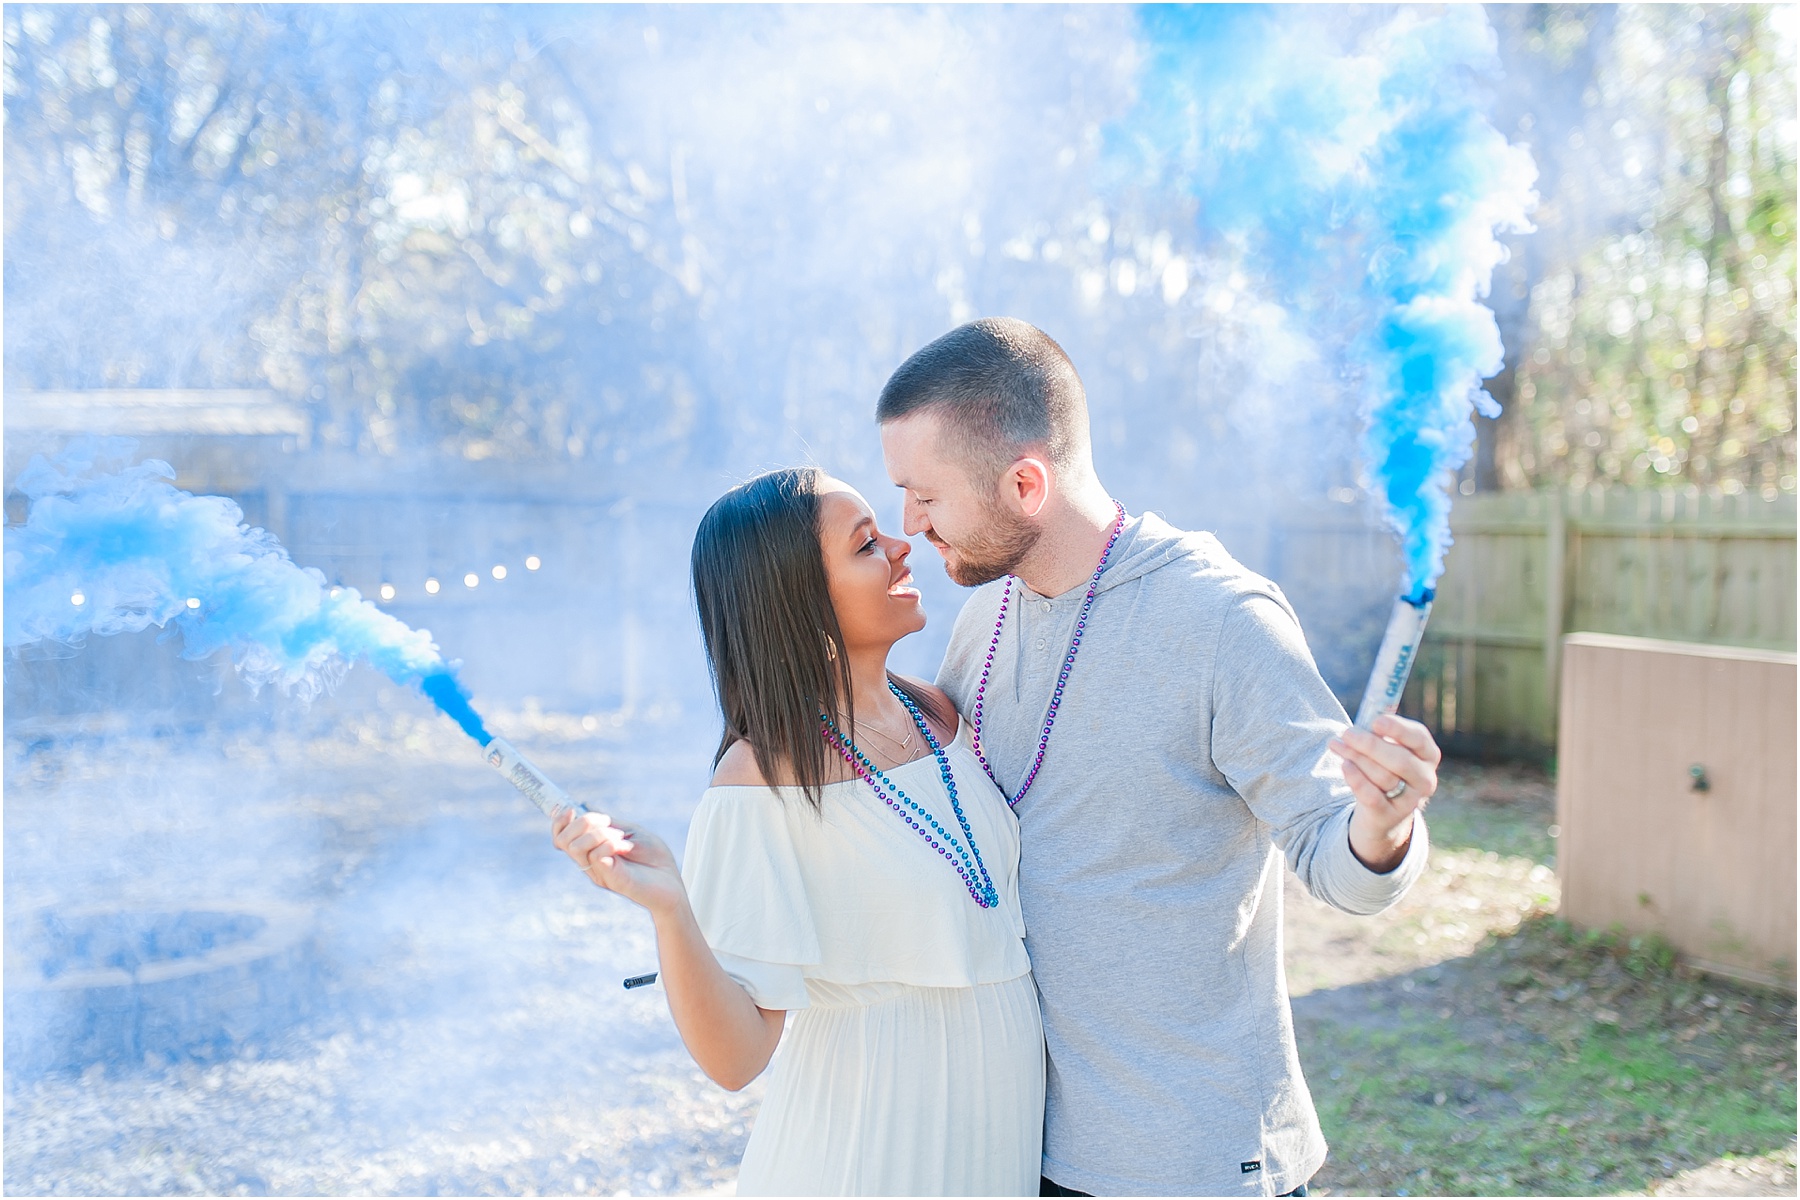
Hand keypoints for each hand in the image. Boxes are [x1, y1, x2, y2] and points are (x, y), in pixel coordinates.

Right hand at [551, 807, 685, 916]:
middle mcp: (590, 862)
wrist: (672, 882)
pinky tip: (624, 845)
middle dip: (581, 823)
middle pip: (563, 841)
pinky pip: (597, 857)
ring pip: (577, 847)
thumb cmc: (653, 858)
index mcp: (591, 850)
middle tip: (606, 823)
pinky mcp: (611, 880)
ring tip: (620, 837)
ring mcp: (599, 872)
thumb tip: (585, 805)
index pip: (560, 837)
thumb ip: (607, 822)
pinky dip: (609, 844)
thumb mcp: (629, 831)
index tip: (571, 810)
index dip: (559, 822)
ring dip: (598, 833)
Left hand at [1328, 713, 1440, 872]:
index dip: (1398, 729)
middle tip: (1347, 733)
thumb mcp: (1386, 749)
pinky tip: (1345, 766)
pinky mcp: (1390, 816)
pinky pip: (1373, 797)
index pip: (1419, 738)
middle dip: (1371, 745)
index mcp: (1428, 755)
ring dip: (1356, 758)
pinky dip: (1357, 779)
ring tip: (1336, 745)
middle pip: (1401, 761)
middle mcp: (1425, 779)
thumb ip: (1378, 732)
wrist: (1381, 812)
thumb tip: (1365, 713)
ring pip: (1384, 777)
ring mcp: (1411, 800)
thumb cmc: (1382, 768)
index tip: (1376, 722)